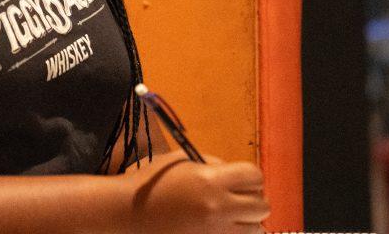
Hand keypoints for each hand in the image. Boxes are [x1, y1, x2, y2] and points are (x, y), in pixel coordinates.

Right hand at [117, 150, 269, 232]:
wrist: (126, 216)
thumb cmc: (151, 184)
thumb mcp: (181, 162)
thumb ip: (212, 165)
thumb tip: (235, 176)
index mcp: (210, 181)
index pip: (254, 176)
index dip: (251, 177)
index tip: (242, 180)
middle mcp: (218, 208)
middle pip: (262, 206)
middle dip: (254, 200)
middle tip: (240, 200)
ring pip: (255, 231)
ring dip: (247, 223)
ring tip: (229, 218)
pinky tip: (219, 230)